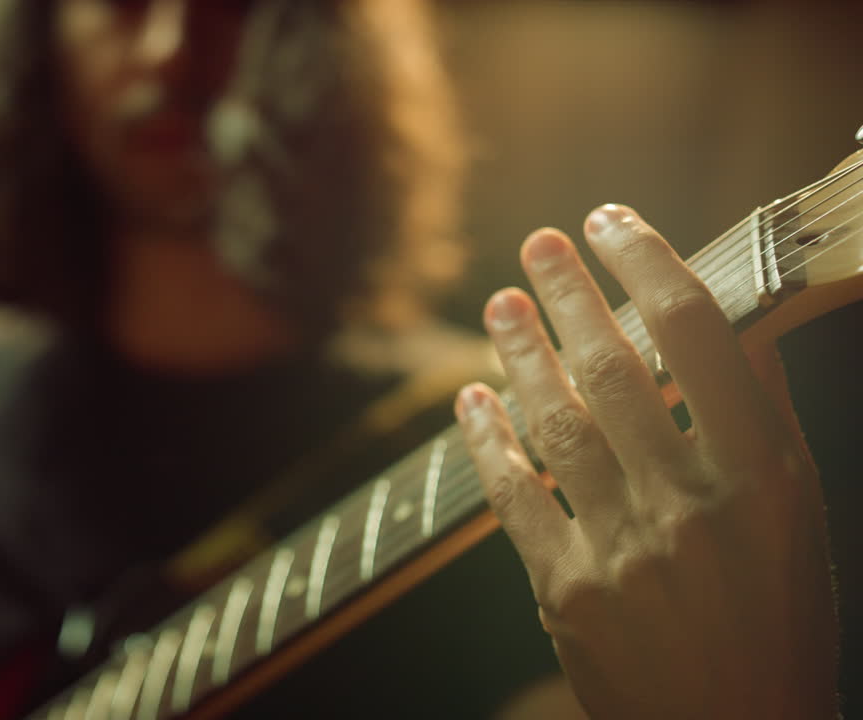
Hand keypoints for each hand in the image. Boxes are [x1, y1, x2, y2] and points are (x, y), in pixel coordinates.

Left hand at [456, 205, 837, 718]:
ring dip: (520, 352)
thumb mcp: (797, 516)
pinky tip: (472, 395)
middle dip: (569, 293)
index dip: (648, 264)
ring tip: (501, 301)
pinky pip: (513, 497)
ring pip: (554, 423)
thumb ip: (761, 422)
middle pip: (613, 370)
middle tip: (539, 242)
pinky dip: (488, 439)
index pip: (699, 337)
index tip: (612, 221)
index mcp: (765, 478)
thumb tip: (721, 328)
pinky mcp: (566, 594)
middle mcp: (692, 508)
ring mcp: (623, 553)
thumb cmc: (776, 615)